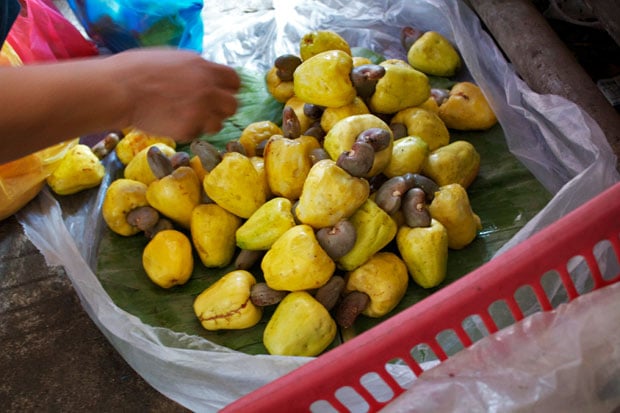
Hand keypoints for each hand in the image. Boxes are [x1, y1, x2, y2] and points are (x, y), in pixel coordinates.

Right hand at [107, 48, 240, 141]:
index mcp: (205, 68)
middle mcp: (208, 89)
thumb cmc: (137, 69)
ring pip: (218, 124)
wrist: (119, 88)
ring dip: (206, 123)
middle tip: (205, 110)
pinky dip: (186, 131)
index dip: (227, 88)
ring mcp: (200, 110)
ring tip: (185, 117)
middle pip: (232, 105)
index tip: (220, 93)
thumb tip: (205, 75)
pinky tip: (170, 122)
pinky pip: (196, 133)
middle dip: (221, 109)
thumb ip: (194, 68)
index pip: (234, 81)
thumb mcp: (173, 58)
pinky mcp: (188, 129)